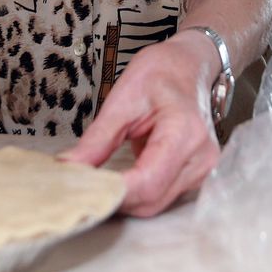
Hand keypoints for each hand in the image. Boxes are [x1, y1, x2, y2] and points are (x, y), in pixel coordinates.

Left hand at [61, 34, 220, 216]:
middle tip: (79, 186)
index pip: (147, 182)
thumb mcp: (122, 99)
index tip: (81, 190)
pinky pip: (162, 197)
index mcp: (184, 132)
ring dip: (125, 199)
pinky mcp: (197, 175)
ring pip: (156, 204)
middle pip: (151, 200)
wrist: (188, 66)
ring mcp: (203, 169)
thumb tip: (69, 167)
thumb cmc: (160, 74)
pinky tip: (120, 180)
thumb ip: (98, 139)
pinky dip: (137, 194)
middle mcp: (200, 157)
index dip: (113, 193)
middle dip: (114, 199)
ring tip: (98, 182)